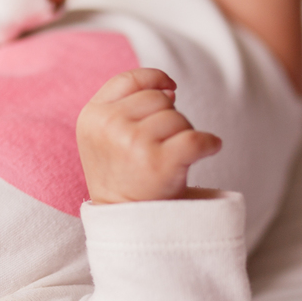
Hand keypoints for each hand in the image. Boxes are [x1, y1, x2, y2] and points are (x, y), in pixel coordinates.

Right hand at [76, 69, 221, 202]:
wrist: (124, 220)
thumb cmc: (121, 173)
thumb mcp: (105, 134)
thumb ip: (128, 103)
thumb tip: (170, 88)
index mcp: (92, 116)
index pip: (130, 80)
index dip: (155, 80)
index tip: (171, 90)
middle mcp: (109, 126)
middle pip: (159, 98)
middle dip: (168, 117)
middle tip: (159, 147)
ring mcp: (132, 144)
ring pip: (178, 118)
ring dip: (182, 135)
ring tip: (168, 159)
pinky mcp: (158, 163)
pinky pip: (197, 138)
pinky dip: (209, 144)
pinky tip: (208, 150)